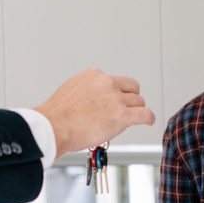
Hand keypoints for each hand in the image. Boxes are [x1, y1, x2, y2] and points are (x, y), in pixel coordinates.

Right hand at [33, 68, 154, 157]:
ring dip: (136, 110)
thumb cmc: (57, 116)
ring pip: (138, 102)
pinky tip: (149, 121)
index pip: (114, 81)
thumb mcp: (71, 92)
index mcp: (94, 76)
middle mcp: (107, 83)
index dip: (115, 93)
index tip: (113, 102)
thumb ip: (86, 93)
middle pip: (131, 88)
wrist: (53, 127)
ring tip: (134, 118)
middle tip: (126, 109)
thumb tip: (92, 104)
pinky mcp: (122, 116)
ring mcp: (116, 99)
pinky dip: (149, 118)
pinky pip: (144, 114)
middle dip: (129, 99)